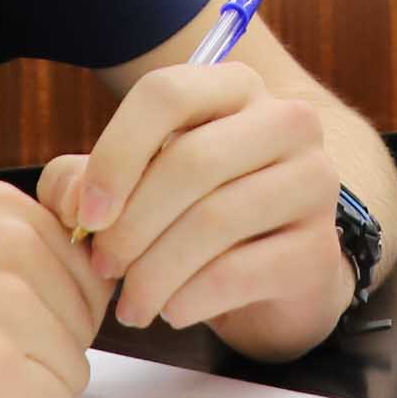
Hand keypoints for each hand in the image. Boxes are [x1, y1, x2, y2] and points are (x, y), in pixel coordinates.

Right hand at [0, 182, 100, 397]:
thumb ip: (16, 246)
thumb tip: (104, 275)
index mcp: (4, 204)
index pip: (86, 274)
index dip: (41, 313)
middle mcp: (16, 241)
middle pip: (86, 325)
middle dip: (35, 351)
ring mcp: (9, 305)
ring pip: (73, 373)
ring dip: (20, 389)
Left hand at [41, 62, 344, 358]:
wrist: (273, 279)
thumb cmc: (192, 217)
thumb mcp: (130, 188)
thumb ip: (83, 181)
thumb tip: (76, 203)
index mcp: (234, 87)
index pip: (168, 93)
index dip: (116, 155)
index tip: (88, 215)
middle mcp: (286, 121)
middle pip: (192, 160)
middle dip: (132, 224)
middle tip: (103, 267)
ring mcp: (313, 183)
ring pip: (215, 220)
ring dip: (155, 272)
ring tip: (131, 304)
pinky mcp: (320, 250)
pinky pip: (238, 272)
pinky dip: (190, 299)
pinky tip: (172, 311)